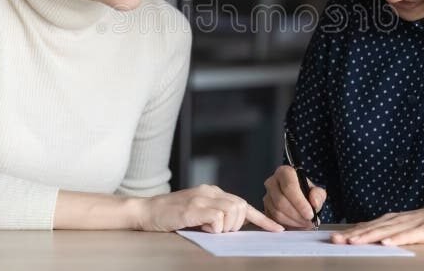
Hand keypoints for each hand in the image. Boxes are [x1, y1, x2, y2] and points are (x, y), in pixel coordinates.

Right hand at [137, 184, 282, 232]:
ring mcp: (203, 198)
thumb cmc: (172, 216)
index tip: (277, 230)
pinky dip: (214, 228)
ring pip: (233, 211)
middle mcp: (211, 191)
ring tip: (208, 229)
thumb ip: (216, 215)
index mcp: (214, 192)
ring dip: (226, 227)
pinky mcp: (194, 207)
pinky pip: (218, 218)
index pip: (244, 203)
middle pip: (242, 207)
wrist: (146, 212)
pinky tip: (201, 228)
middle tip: (219, 231)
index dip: (262, 219)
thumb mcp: (198, 213)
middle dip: (237, 224)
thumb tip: (234, 227)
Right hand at [262, 165, 326, 227]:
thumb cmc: (306, 193)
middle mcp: (272, 182)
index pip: (289, 186)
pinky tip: (296, 225)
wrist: (298, 199)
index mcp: (285, 173)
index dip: (300, 202)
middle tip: (309, 222)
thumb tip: (314, 202)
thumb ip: (318, 195)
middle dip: (297, 215)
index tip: (310, 214)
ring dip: (293, 222)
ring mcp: (266, 196)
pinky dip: (286, 226)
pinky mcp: (265, 209)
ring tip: (304, 224)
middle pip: (281, 201)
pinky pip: (273, 220)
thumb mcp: (317, 191)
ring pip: (276, 212)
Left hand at [331, 206, 423, 245]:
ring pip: (386, 231)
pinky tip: (386, 243)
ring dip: (369, 236)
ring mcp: (410, 224)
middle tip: (336, 240)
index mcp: (390, 220)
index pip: (367, 226)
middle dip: (353, 234)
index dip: (350, 232)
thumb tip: (364, 234)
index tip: (334, 237)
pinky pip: (408, 236)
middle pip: (372, 228)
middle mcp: (396, 220)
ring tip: (354, 242)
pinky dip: (397, 239)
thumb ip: (385, 231)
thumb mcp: (402, 227)